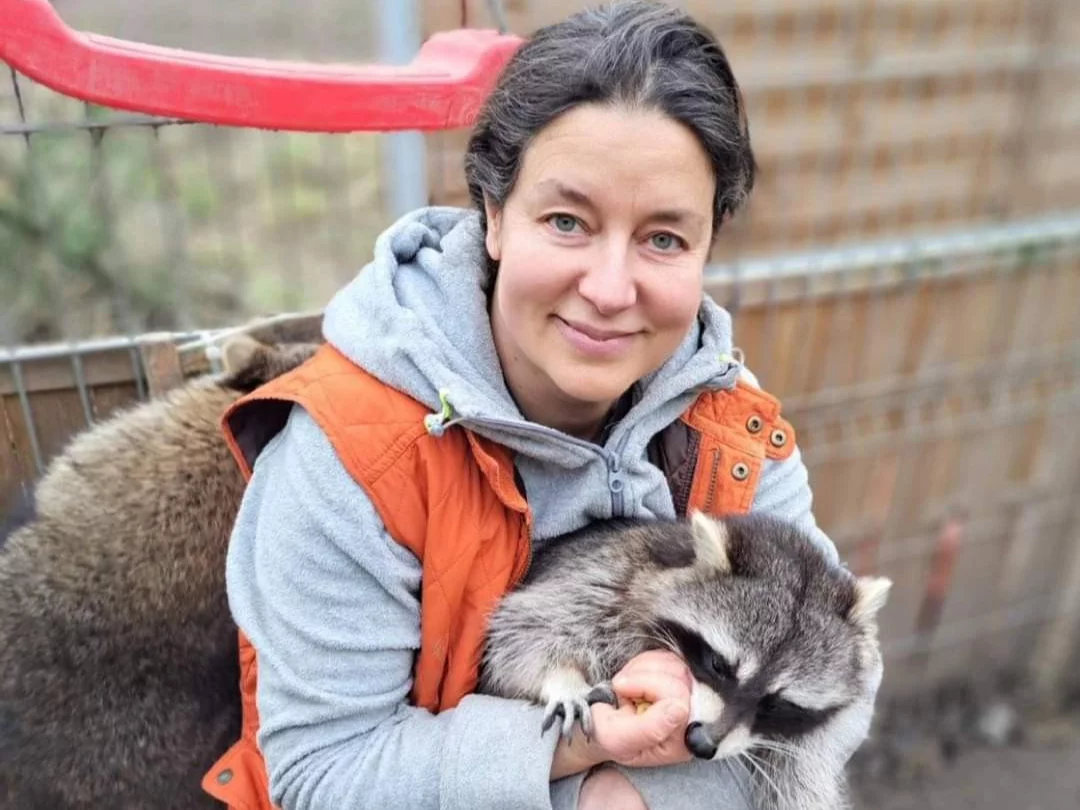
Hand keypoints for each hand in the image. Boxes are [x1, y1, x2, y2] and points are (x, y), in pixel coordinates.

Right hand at [594, 650, 693, 768]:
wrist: (598, 725)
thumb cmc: (606, 736)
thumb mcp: (616, 739)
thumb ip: (650, 729)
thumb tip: (680, 708)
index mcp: (680, 741)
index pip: (679, 698)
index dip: (647, 686)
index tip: (622, 690)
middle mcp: (689, 720)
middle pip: (679, 678)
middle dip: (641, 677)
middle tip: (621, 690)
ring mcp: (685, 697)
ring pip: (674, 664)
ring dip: (641, 669)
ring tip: (626, 686)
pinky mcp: (677, 681)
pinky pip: (667, 657)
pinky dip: (643, 663)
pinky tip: (632, 680)